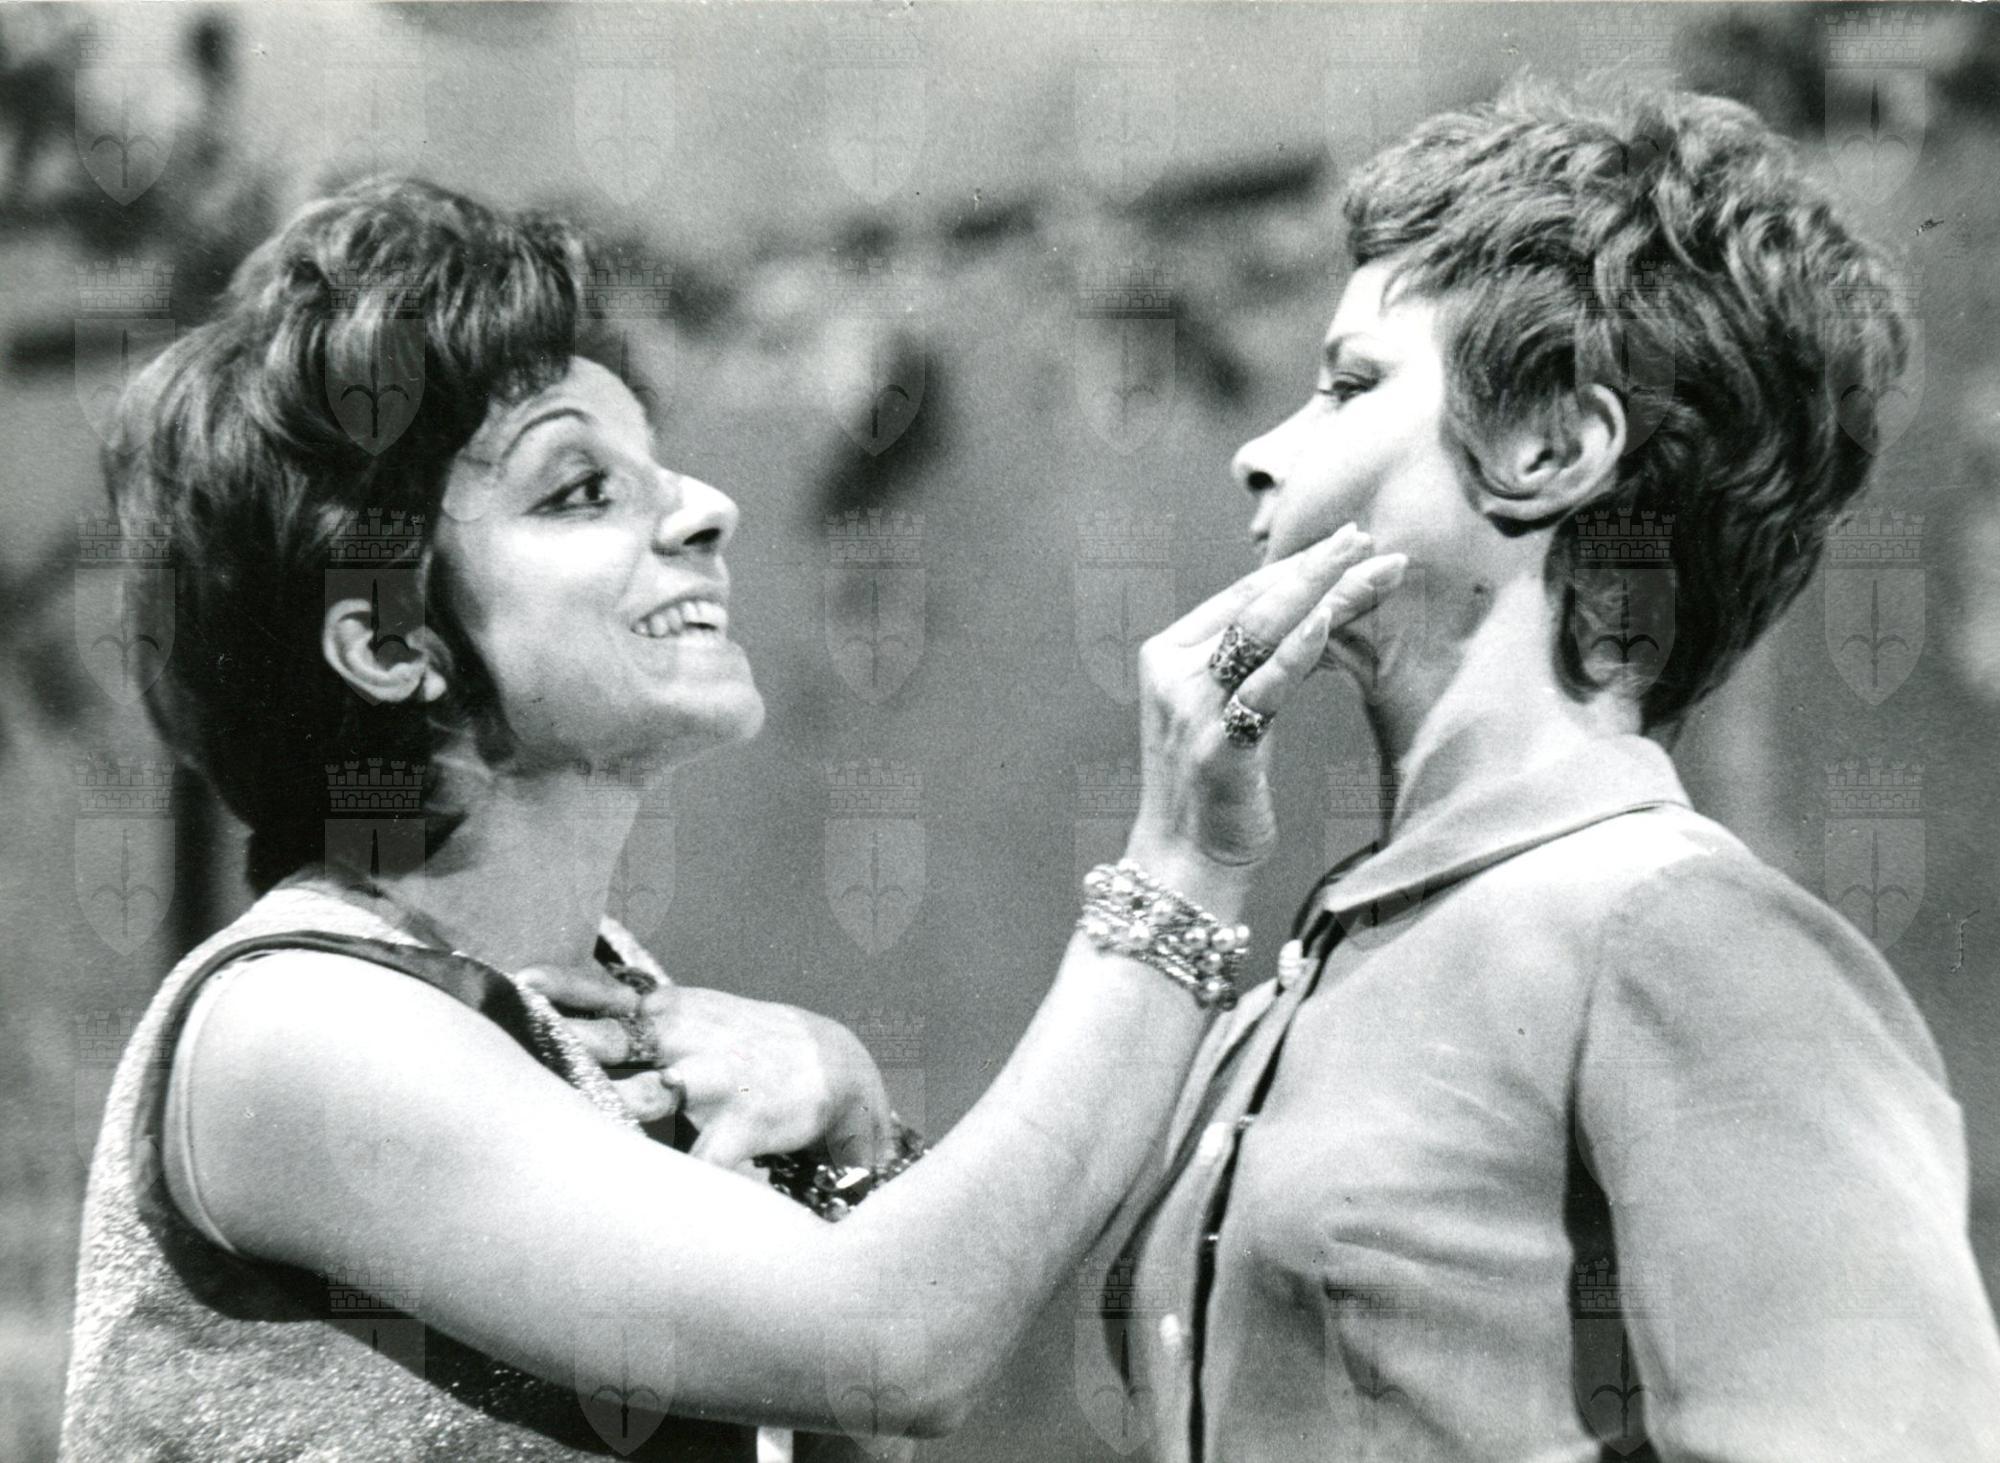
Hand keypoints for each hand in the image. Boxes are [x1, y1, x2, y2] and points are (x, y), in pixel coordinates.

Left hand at [520, 964, 895, 1172]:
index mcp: (671, 1013)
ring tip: (550, 1131)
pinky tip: (630, 1211)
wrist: (837, 1066)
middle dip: (565, 1044)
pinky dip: (667, 1185)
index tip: (521, 982)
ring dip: (600, 1109)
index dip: (563, 990)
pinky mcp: (739, 1129)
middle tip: (516, 1043)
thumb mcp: (699, 1014)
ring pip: (641, 1099)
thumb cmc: (748, 1045)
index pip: (607, 996)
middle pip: (609, 1043)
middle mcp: (685, 1044)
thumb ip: (640, 1018)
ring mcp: (711, 1086)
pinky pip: (697, 1163)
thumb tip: (571, 1013)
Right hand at [1127, 526, 1405, 901]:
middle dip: (1316, 568)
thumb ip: (1262, 661)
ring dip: (1318, 595)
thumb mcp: (1233, 709)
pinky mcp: (1215, 748)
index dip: (1299, 566)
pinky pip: (1261, 691)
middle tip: (1368, 540)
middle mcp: (1172, 672)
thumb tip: (1324, 612)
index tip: (1353, 543)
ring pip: (1258, 634)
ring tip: (1365, 565)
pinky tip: (1327, 621)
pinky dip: (1295, 654)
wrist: (1184, 860)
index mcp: (1169, 653)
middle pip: (1253, 604)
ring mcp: (1190, 710)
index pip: (1242, 595)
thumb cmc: (1217, 784)